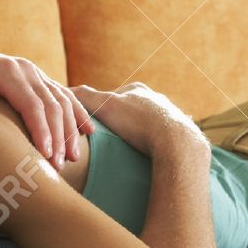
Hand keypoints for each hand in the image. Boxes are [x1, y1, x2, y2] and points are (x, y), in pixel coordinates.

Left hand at [0, 45, 93, 167]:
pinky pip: (66, 98)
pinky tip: (87, 133)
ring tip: (72, 159)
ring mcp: (37, 75)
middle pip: (53, 105)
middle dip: (59, 137)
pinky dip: (78, 115)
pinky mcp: (42, 82)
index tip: (45, 154)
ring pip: (64, 102)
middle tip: (59, 166)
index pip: (32, 103)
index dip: (41, 129)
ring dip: (70, 131)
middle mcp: (27, 70)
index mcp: (8, 70)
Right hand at [72, 82, 208, 156]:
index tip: (92, 128)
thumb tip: (65, 90)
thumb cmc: (139, 122)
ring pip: (149, 126)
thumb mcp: (105, 107)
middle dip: (121, 125)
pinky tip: (148, 157)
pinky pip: (164, 140)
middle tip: (110, 142)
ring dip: (139, 136)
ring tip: (128, 153)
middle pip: (132, 112)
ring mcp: (171, 117)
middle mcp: (157, 100)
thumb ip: (85, 98)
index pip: (113, 98)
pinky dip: (155, 146)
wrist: (176, 142)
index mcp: (138, 90)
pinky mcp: (182, 135)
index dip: (100, 112)